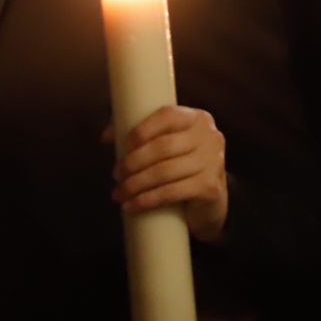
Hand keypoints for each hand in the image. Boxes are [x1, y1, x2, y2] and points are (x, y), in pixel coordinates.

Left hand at [109, 105, 228, 243]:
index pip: (168, 115)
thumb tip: (106, 137)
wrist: (210, 201)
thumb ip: (139, 134)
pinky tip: (132, 205)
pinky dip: (148, 200)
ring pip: (165, 171)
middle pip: (164, 146)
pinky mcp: (210, 188)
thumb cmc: (181, 165)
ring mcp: (213, 162)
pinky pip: (173, 192)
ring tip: (119, 193)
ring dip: (136, 184)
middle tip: (116, 174)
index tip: (123, 146)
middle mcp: (210, 137)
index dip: (142, 130)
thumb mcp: (166, 144)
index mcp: (197, 119)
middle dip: (133, 162)